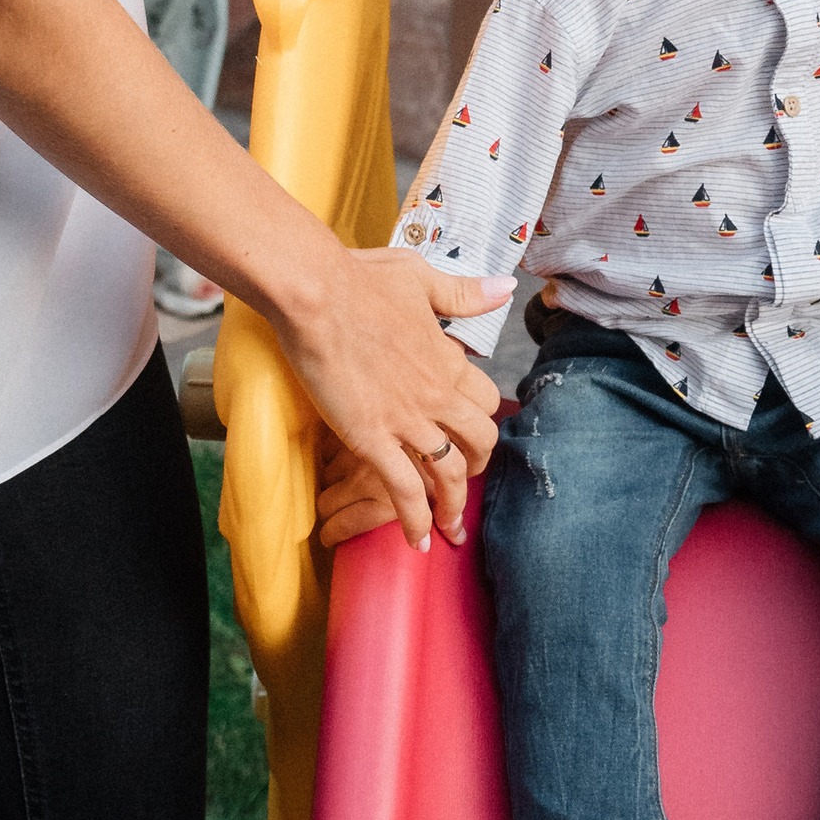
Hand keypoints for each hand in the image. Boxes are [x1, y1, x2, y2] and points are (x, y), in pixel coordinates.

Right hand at [272, 249, 505, 552]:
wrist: (315, 293)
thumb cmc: (359, 278)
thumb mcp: (421, 277)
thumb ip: (463, 292)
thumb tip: (504, 287)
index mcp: (448, 357)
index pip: (486, 401)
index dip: (483, 421)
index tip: (472, 435)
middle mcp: (437, 393)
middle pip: (479, 442)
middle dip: (476, 468)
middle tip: (462, 484)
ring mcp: (407, 419)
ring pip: (448, 473)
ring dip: (451, 506)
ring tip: (446, 529)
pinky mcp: (372, 438)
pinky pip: (404, 491)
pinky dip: (415, 520)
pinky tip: (415, 541)